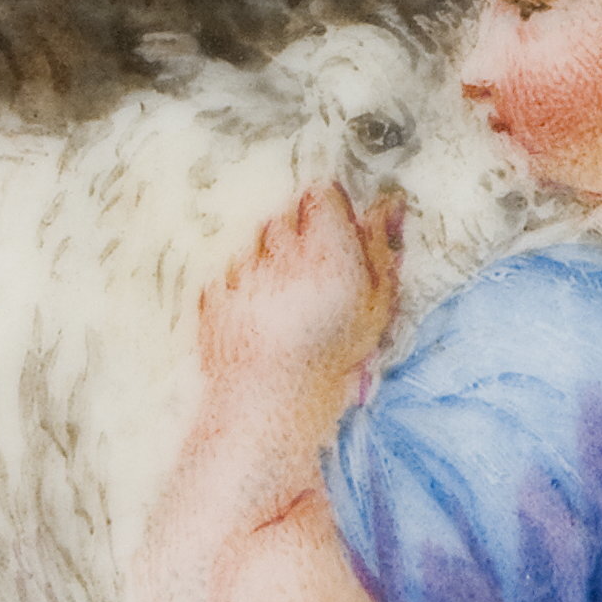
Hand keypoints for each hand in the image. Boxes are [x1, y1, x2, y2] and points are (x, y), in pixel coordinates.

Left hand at [197, 185, 403, 395]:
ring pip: (254, 242)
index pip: (321, 195)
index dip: (329, 210)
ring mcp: (240, 272)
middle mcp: (279, 254)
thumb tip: (388, 201)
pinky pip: (227, 272)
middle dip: (299, 234)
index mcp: (325, 251)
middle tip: (312, 272)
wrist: (271, 407)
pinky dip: (240, 286)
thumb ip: (380, 248)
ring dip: (268, 258)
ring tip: (284, 300)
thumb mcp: (376, 306)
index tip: (335, 232)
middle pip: (286, 215)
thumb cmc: (333, 358)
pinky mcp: (212, 292)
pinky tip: (258, 316)